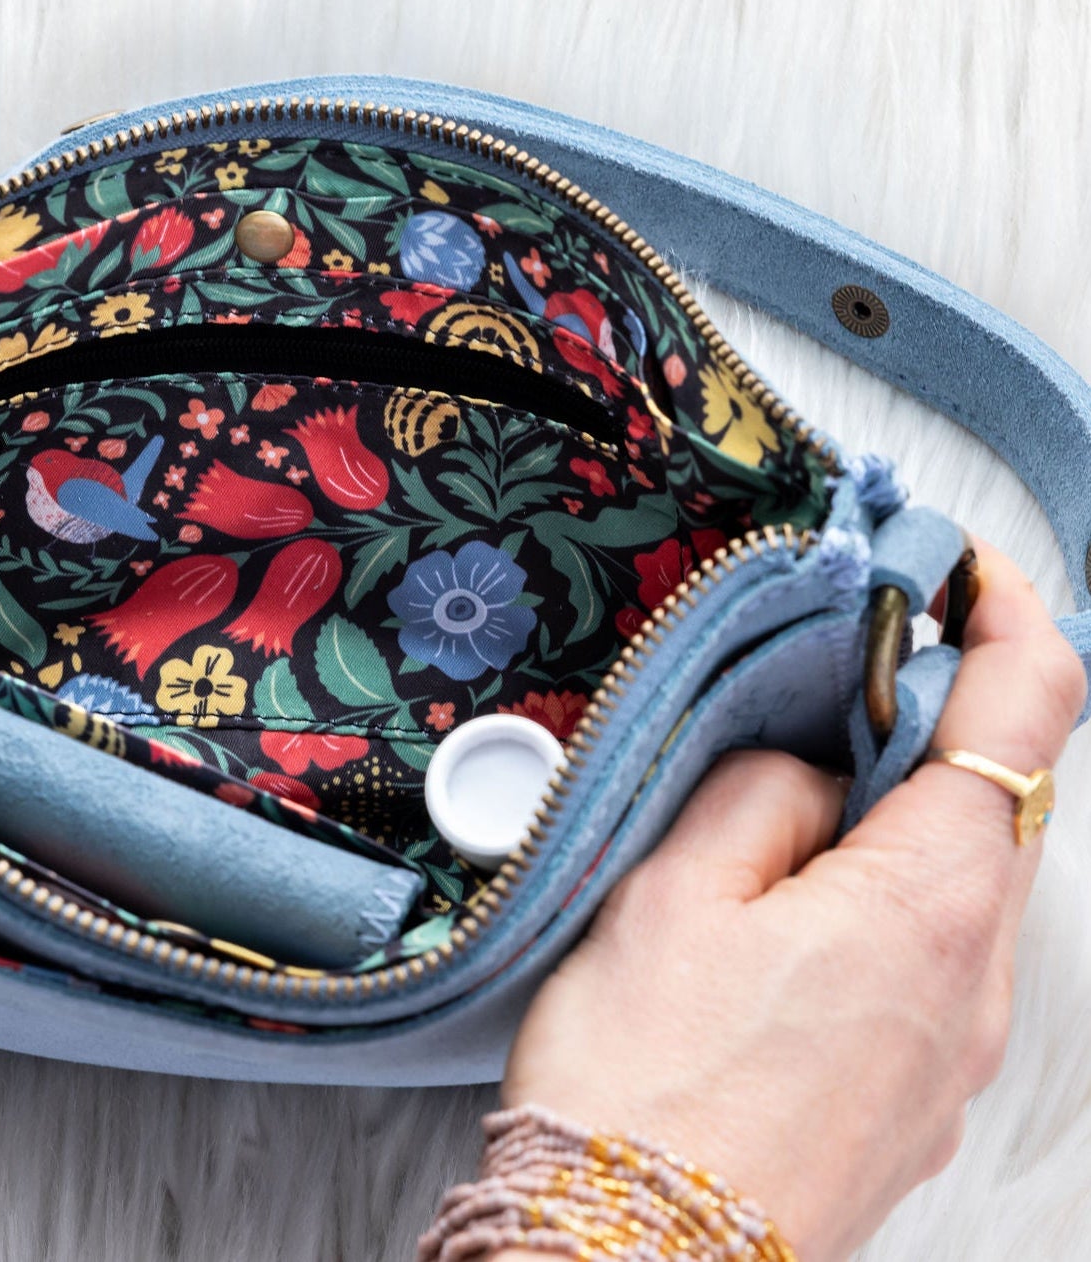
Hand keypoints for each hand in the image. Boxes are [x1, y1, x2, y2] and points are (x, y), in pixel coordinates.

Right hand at [497, 537, 1083, 1261]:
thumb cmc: (642, 1088)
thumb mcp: (673, 897)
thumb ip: (761, 795)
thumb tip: (812, 775)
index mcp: (928, 907)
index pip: (1029, 718)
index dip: (1012, 619)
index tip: (967, 573)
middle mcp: (978, 983)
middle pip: (998, 807)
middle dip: (929, 730)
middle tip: (824, 694)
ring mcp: (958, 1053)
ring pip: (958, 891)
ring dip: (891, 829)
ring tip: (769, 832)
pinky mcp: (920, 1098)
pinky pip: (928, 966)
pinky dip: (878, 910)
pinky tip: (777, 933)